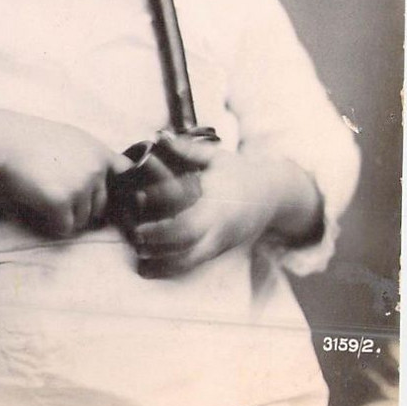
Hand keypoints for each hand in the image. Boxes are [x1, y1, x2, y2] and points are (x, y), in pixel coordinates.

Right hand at [0, 108, 131, 237]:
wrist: (1, 144)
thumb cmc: (29, 143)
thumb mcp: (69, 140)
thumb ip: (91, 159)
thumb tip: (109, 183)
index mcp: (98, 151)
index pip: (128, 175)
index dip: (125, 192)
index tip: (121, 202)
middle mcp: (95, 168)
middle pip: (101, 206)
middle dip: (81, 208)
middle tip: (55, 194)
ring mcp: (81, 185)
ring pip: (83, 220)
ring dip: (64, 216)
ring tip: (42, 195)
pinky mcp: (63, 202)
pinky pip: (65, 228)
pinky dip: (51, 224)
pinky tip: (37, 206)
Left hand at [129, 133, 292, 275]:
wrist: (271, 196)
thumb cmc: (239, 173)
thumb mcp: (216, 158)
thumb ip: (187, 149)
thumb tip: (160, 136)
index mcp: (217, 203)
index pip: (188, 209)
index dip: (164, 206)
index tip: (139, 198)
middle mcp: (219, 227)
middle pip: (187, 241)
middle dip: (159, 240)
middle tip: (135, 234)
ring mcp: (219, 243)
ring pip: (189, 261)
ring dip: (162, 262)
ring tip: (139, 257)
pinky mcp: (217, 252)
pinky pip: (193, 265)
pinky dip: (171, 269)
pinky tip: (150, 269)